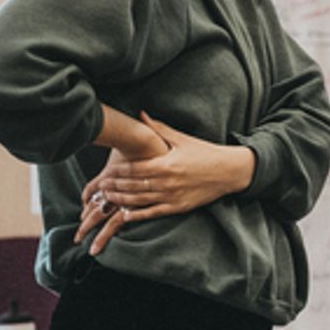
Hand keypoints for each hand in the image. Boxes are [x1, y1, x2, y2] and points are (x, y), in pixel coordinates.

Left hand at [76, 113, 254, 254]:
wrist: (229, 171)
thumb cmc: (205, 153)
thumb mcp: (182, 139)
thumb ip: (159, 128)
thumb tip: (141, 114)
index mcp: (166, 164)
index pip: (133, 169)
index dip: (117, 172)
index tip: (106, 172)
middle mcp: (166, 182)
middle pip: (132, 186)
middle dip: (114, 187)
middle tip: (100, 187)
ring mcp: (171, 196)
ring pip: (138, 201)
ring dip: (120, 200)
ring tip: (107, 199)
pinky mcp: (178, 207)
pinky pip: (152, 213)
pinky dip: (137, 215)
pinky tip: (125, 215)